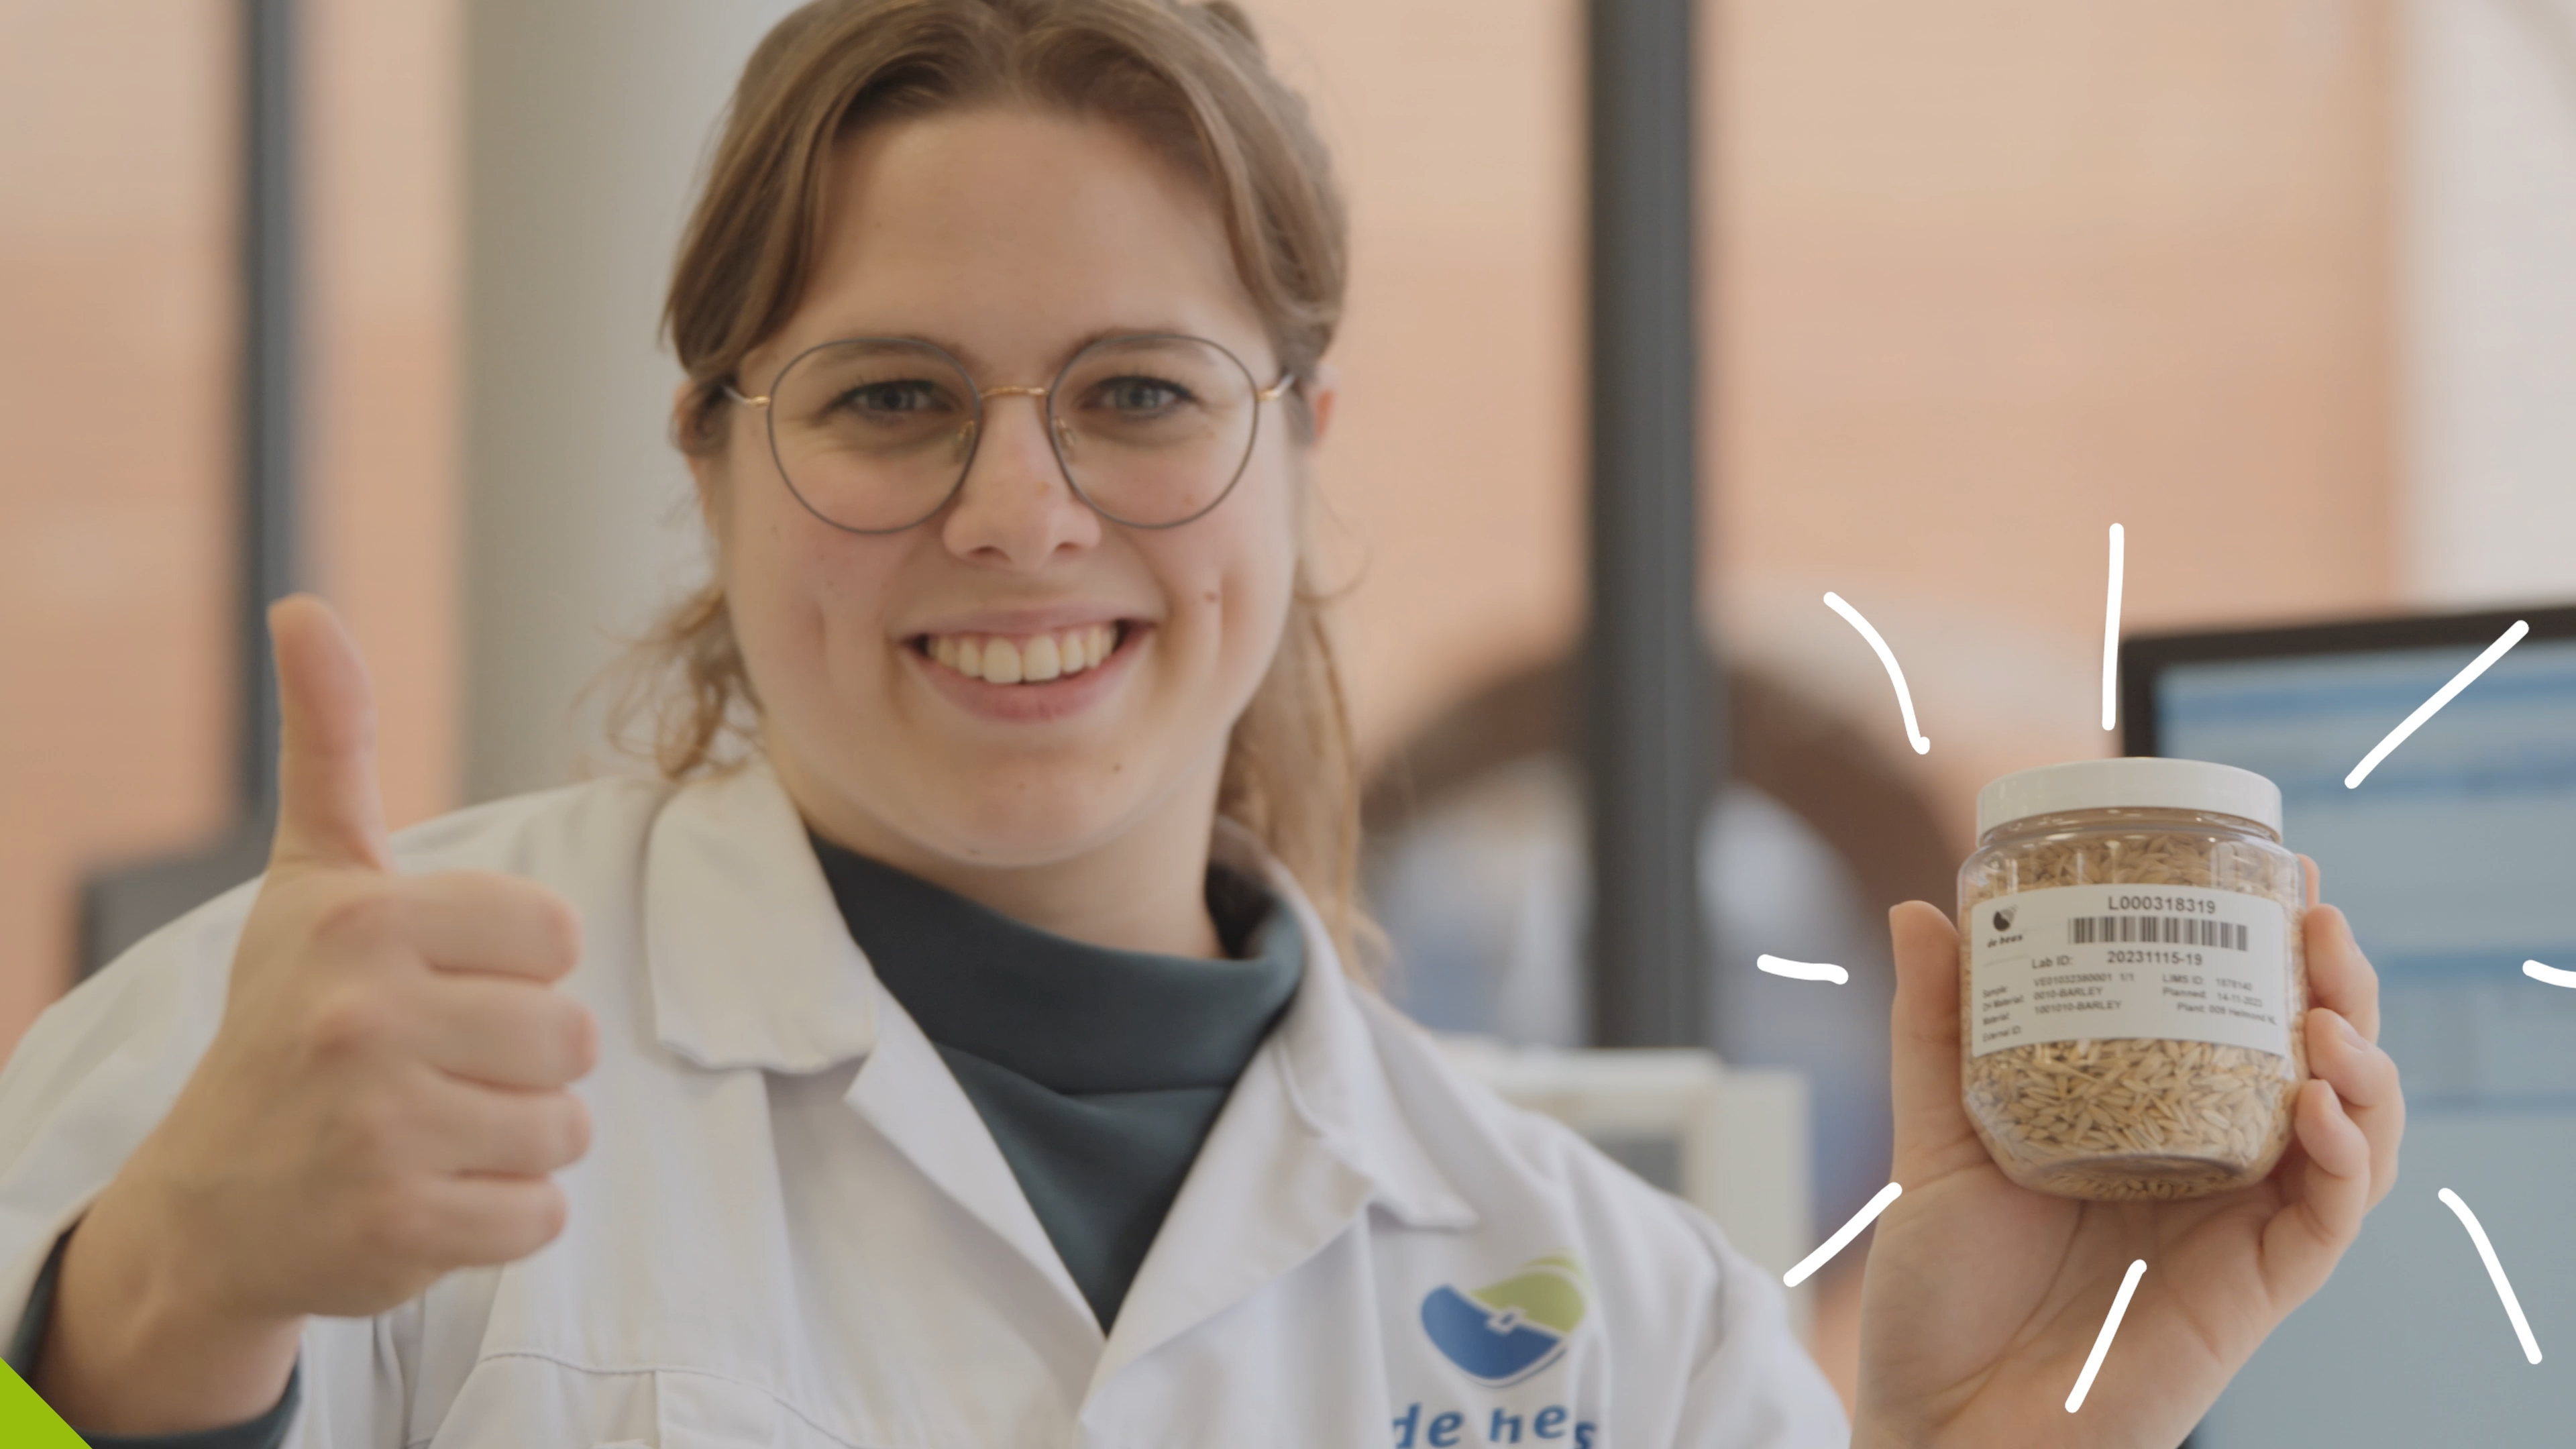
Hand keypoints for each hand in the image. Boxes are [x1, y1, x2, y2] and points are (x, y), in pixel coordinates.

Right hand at [39, 596, 598, 1429]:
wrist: (212, 1200)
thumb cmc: (288, 1018)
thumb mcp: (310, 879)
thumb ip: (333, 746)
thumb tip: (305, 608)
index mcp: (364, 922)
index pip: (557, 936)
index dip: (520, 968)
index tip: (446, 985)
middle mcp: (363, 1020)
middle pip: (574, 1036)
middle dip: (527, 1060)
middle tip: (440, 1069)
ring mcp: (380, 1130)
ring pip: (567, 1126)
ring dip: (520, 1138)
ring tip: (435, 1128)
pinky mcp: (401, 1228)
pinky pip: (540, 1213)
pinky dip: (504, 1214)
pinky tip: (429, 1193)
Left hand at [1852, 857, 2404, 1447]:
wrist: (1937, 1426)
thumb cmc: (1938, 1302)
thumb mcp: (1931, 1142)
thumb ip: (1937, 1031)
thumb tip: (1925, 908)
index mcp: (2146, 1125)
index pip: (2236, 1022)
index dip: (2274, 952)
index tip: (2284, 876)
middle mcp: (2207, 1170)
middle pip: (2312, 1062)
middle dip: (2335, 983)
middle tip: (2317, 917)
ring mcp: (2237, 1230)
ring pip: (2351, 1130)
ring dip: (2360, 1059)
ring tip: (2326, 1006)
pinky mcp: (2255, 1291)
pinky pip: (2333, 1217)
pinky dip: (2348, 1154)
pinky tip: (2320, 1102)